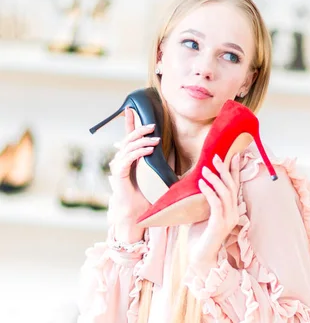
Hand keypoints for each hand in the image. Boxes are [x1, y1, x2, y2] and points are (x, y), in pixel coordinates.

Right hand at [107, 107, 160, 242]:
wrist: (137, 213)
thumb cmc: (146, 196)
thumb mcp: (157, 175)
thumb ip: (163, 163)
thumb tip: (178, 153)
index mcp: (129, 158)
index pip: (129, 137)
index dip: (130, 123)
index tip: (132, 109)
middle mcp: (121, 160)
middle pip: (128, 138)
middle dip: (139, 129)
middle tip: (153, 124)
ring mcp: (118, 166)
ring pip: (128, 146)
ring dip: (142, 141)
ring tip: (156, 138)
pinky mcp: (119, 174)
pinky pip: (127, 158)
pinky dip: (139, 152)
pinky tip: (150, 149)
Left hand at [194, 153, 241, 259]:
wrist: (200, 259)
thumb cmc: (200, 238)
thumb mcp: (202, 215)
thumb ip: (204, 202)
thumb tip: (197, 185)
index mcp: (231, 210)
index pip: (235, 186)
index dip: (235, 170)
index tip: (234, 155)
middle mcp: (233, 213)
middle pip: (232, 187)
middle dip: (225, 170)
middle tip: (217, 156)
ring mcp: (228, 219)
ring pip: (226, 193)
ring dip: (215, 179)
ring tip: (205, 168)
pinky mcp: (219, 224)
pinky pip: (216, 204)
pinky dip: (209, 191)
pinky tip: (201, 183)